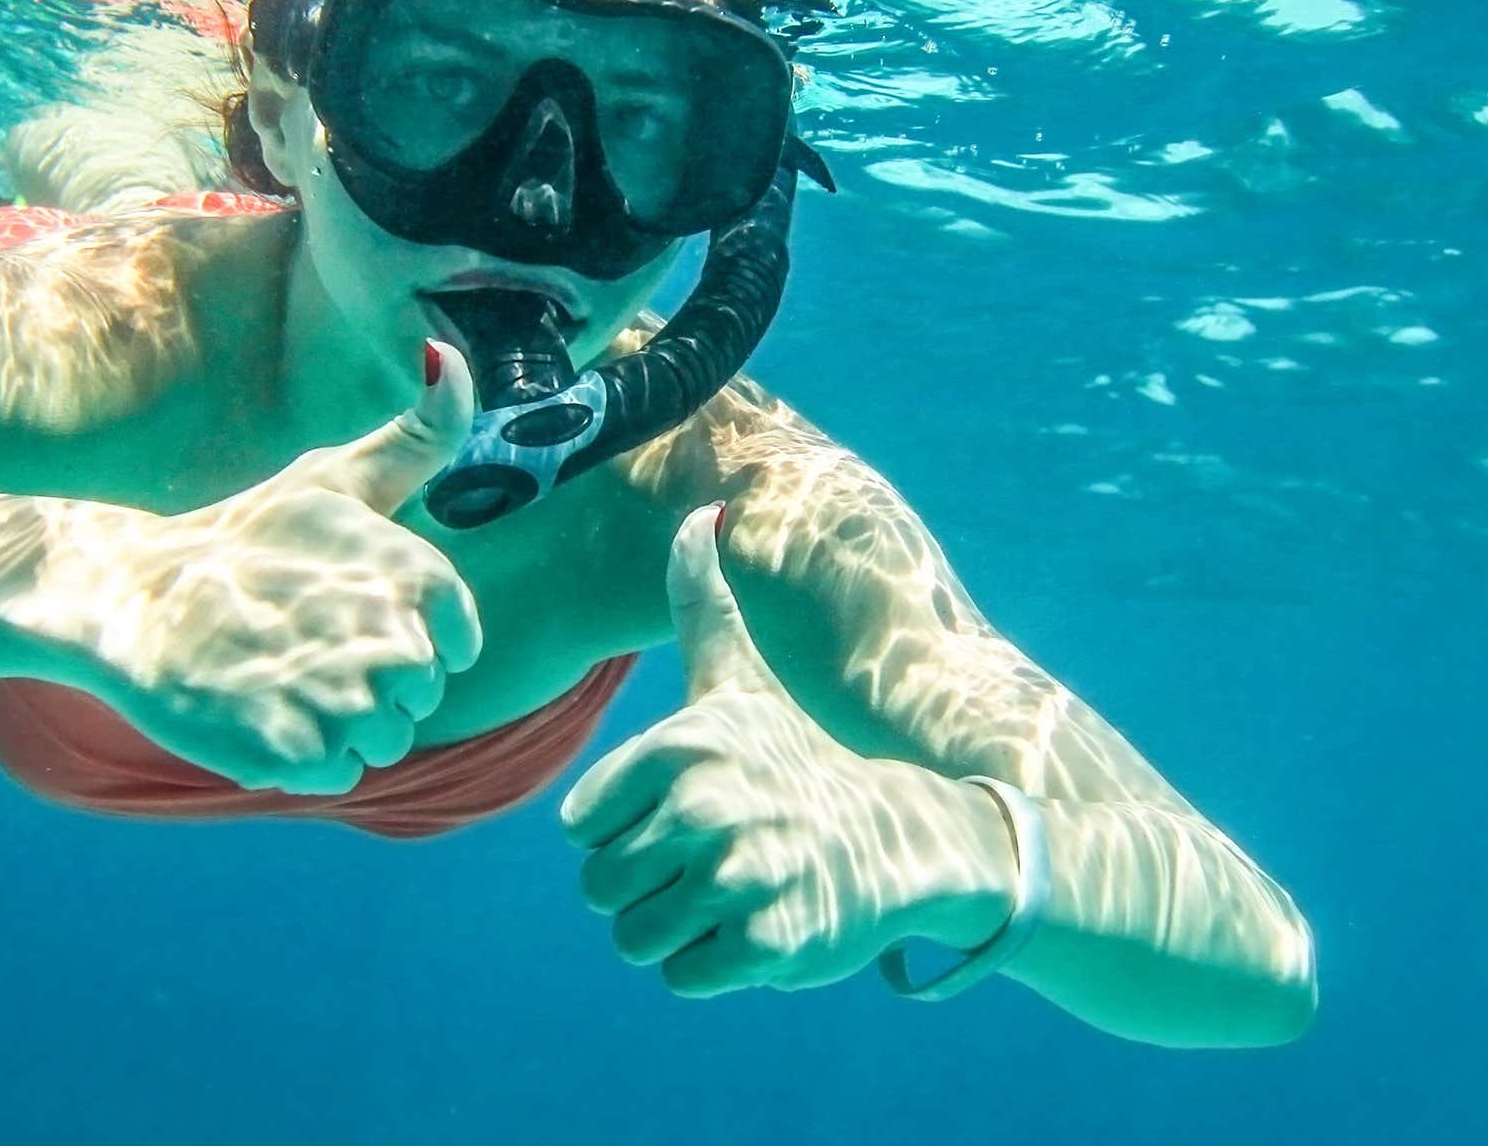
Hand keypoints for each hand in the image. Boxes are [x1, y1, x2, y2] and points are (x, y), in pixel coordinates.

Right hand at [0, 342, 482, 794]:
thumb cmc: (244, 534)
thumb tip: (454, 354)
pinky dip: (302, 758)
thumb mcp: (335, 477)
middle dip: (368, 683)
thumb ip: (416, 435)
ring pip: (382, 743)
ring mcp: (344, 702)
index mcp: (415, 576)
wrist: (132, 593)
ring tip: (278, 675)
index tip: (348, 615)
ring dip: (337, 724)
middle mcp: (392, 642)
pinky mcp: (295, 754)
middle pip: (418, 699)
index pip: (457, 644)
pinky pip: (338, 775)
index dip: (407, 638)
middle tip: (297, 642)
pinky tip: (259, 710)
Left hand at [561, 506, 1018, 996]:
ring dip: (678, 931)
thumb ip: (702, 603)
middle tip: (714, 862)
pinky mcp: (769, 944)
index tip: (686, 814)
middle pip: (602, 890)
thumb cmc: (797, 760)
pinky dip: (718, 965)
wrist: (905, 838)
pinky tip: (763, 924)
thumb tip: (695, 512)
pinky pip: (685, 975)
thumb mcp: (742, 681)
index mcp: (680, 746)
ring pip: (635, 940)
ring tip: (733, 894)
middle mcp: (705, 807)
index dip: (628, 831)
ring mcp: (738, 877)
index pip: (583, 827)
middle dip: (650, 888)